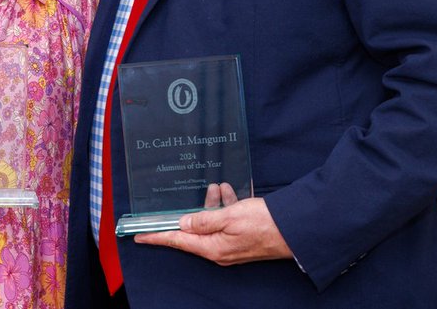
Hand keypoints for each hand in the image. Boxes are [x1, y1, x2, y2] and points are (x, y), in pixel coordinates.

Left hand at [136, 184, 292, 265]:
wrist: (296, 229)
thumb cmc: (265, 223)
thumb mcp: (230, 216)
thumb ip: (204, 220)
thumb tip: (183, 224)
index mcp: (213, 248)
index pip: (178, 241)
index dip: (158, 236)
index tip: (140, 235)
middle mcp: (220, 250)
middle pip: (196, 229)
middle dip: (197, 209)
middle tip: (205, 191)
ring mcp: (232, 245)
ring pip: (213, 222)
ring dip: (214, 203)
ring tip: (220, 187)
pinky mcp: (243, 237)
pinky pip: (227, 221)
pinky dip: (227, 206)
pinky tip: (231, 191)